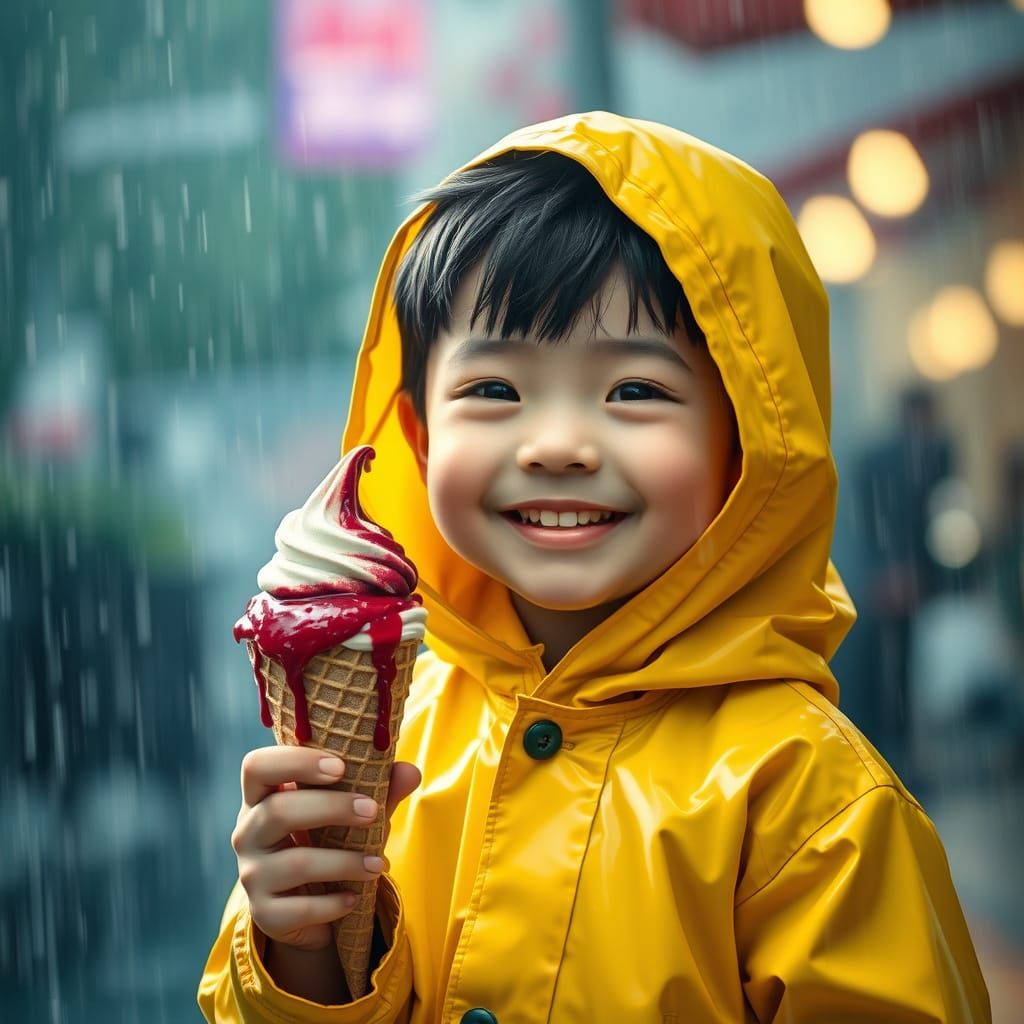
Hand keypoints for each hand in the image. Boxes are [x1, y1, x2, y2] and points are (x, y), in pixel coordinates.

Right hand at [231, 746, 420, 952]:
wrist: (307, 904)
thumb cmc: (328, 839)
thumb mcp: (350, 812)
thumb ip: (379, 789)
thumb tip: (410, 771)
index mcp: (262, 796)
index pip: (257, 766)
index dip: (295, 762)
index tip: (340, 767)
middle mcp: (248, 832)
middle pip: (277, 811)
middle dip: (331, 808)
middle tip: (372, 811)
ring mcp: (252, 875)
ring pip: (294, 863)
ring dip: (343, 862)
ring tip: (378, 864)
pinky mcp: (264, 914)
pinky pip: (297, 909)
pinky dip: (332, 904)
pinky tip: (354, 898)